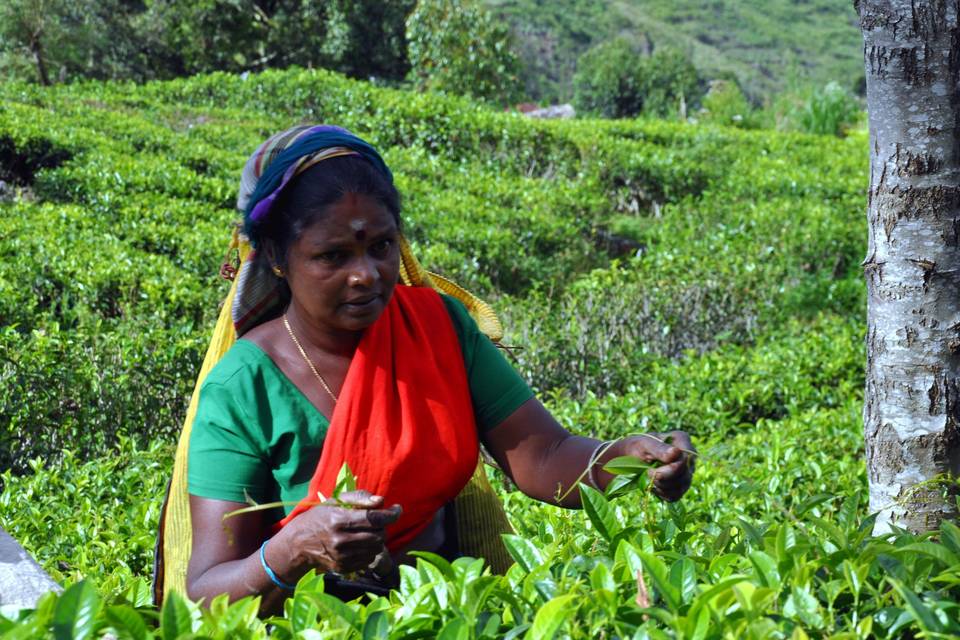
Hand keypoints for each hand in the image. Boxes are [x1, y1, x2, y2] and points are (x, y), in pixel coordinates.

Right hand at [273, 490, 401, 579]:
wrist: (298, 544)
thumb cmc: (320, 517)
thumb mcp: (335, 501)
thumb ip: (359, 497)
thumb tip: (382, 501)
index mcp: (339, 520)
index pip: (374, 518)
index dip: (391, 514)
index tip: (397, 509)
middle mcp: (341, 540)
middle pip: (379, 534)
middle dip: (383, 526)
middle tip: (377, 521)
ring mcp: (342, 557)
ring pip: (376, 548)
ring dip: (378, 538)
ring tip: (368, 532)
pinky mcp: (344, 568)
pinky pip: (369, 559)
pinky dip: (370, 550)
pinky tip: (360, 544)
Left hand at [603, 431, 695, 501]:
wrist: (630, 459)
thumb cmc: (637, 447)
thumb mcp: (644, 444)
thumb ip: (659, 449)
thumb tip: (676, 452)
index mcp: (681, 440)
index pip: (685, 460)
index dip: (671, 469)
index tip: (651, 469)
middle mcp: (688, 456)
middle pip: (685, 476)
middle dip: (663, 479)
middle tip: (647, 473)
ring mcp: (686, 472)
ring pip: (681, 488)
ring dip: (661, 487)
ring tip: (649, 477)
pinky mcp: (680, 486)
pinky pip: (676, 496)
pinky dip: (662, 493)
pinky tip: (653, 485)